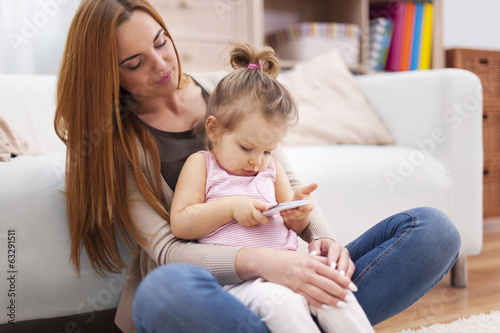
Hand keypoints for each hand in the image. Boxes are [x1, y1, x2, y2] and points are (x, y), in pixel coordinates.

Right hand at [230, 196, 269, 226]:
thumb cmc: (244, 202)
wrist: (231, 206)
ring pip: (256, 223)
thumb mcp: (251, 200)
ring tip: (255, 217)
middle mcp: (249, 210)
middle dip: (265, 220)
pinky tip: (250, 218)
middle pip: (259, 217)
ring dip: (258, 221)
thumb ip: (259, 205)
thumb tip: (268, 210)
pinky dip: (253, 223)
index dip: (264, 206)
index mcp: (252, 203)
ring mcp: (246, 217)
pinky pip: (251, 225)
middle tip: (267, 220)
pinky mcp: (243, 222)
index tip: (268, 208)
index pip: (259, 204)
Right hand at [236, 247, 354, 308]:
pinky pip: (309, 299)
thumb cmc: (287, 258)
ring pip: (320, 294)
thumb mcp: (304, 255)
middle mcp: (307, 272)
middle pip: (328, 285)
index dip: (344, 281)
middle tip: (350, 298)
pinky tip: (327, 307)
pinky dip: (319, 304)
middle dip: (341, 293)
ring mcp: (300, 282)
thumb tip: (335, 266)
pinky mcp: (293, 289)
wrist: (268, 262)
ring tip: (342, 304)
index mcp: (311, 262)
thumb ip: (320, 260)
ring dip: (332, 300)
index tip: (353, 287)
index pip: (332, 273)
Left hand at [280, 183, 317, 220]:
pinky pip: (290, 217)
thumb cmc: (301, 194)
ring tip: (283, 211)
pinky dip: (286, 215)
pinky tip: (281, 213)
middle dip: (294, 212)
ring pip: (295, 216)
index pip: (309, 207)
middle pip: (301, 213)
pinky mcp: (296, 217)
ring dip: (289, 214)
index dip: (305, 208)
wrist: (297, 200)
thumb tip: (316, 184)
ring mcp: (301, 215)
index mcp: (310, 203)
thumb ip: (309, 188)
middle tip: (288, 210)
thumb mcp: (304, 190)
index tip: (300, 207)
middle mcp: (306, 211)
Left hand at [308, 238, 354, 278]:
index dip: (333, 258)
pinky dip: (349, 278)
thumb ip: (314, 249)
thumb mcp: (315, 246)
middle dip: (342, 268)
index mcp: (334, 245)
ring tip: (343, 282)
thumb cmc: (319, 248)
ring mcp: (347, 258)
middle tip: (339, 276)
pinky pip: (351, 271)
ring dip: (347, 274)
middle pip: (344, 259)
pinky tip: (344, 285)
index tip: (331, 267)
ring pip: (350, 265)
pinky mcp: (349, 265)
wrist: (325, 248)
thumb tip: (314, 254)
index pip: (334, 250)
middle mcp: (343, 251)